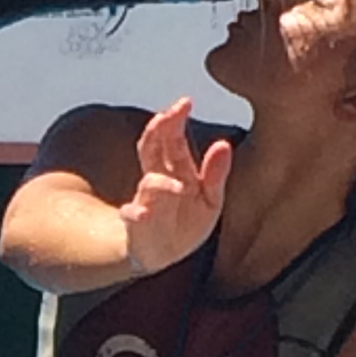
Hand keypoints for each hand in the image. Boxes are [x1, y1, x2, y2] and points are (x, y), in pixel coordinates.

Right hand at [117, 99, 231, 275]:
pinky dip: (134, 214)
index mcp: (176, 171)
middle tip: (167, 115)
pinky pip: (131, 217)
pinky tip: (142, 214)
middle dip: (159, 133)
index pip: (172, 140)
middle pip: (153, 150)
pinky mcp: (136, 225)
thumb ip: (215, 175)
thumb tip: (224, 145)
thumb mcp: (210, 200)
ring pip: (149, 184)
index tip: (184, 102)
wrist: (161, 254)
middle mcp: (158, 180)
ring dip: (159, 181)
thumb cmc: (186, 223)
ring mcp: (146, 201)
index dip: (175, 121)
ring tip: (177, 186)